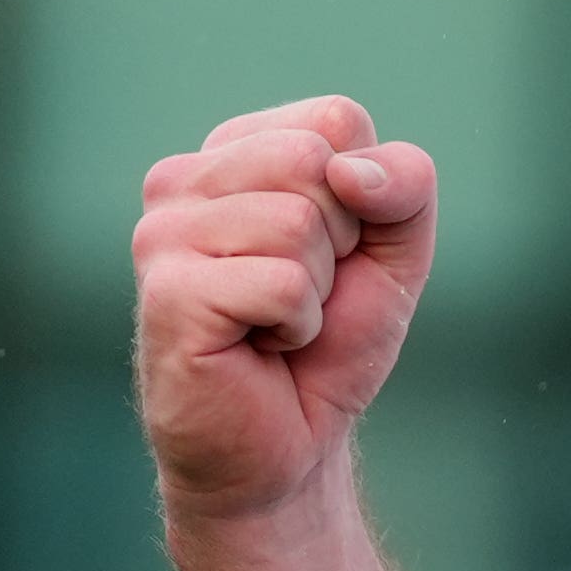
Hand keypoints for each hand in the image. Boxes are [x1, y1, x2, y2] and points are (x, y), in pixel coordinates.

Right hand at [132, 97, 438, 522]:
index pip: (336, 121)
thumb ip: (405, 186)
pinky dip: (298, 328)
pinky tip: (258, 349)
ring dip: (317, 293)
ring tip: (277, 325)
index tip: (330, 256)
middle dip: (340, 244)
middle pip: (315, 162)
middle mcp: (182, 181)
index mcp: (230, 154)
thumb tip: (349, 172)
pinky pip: (285, 284)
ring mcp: (164, 234)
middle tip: (302, 297)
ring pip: (300, 223)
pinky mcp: (169, 292)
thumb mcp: (394, 252)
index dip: (365, 198)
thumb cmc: (329, 345)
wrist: (286, 450)